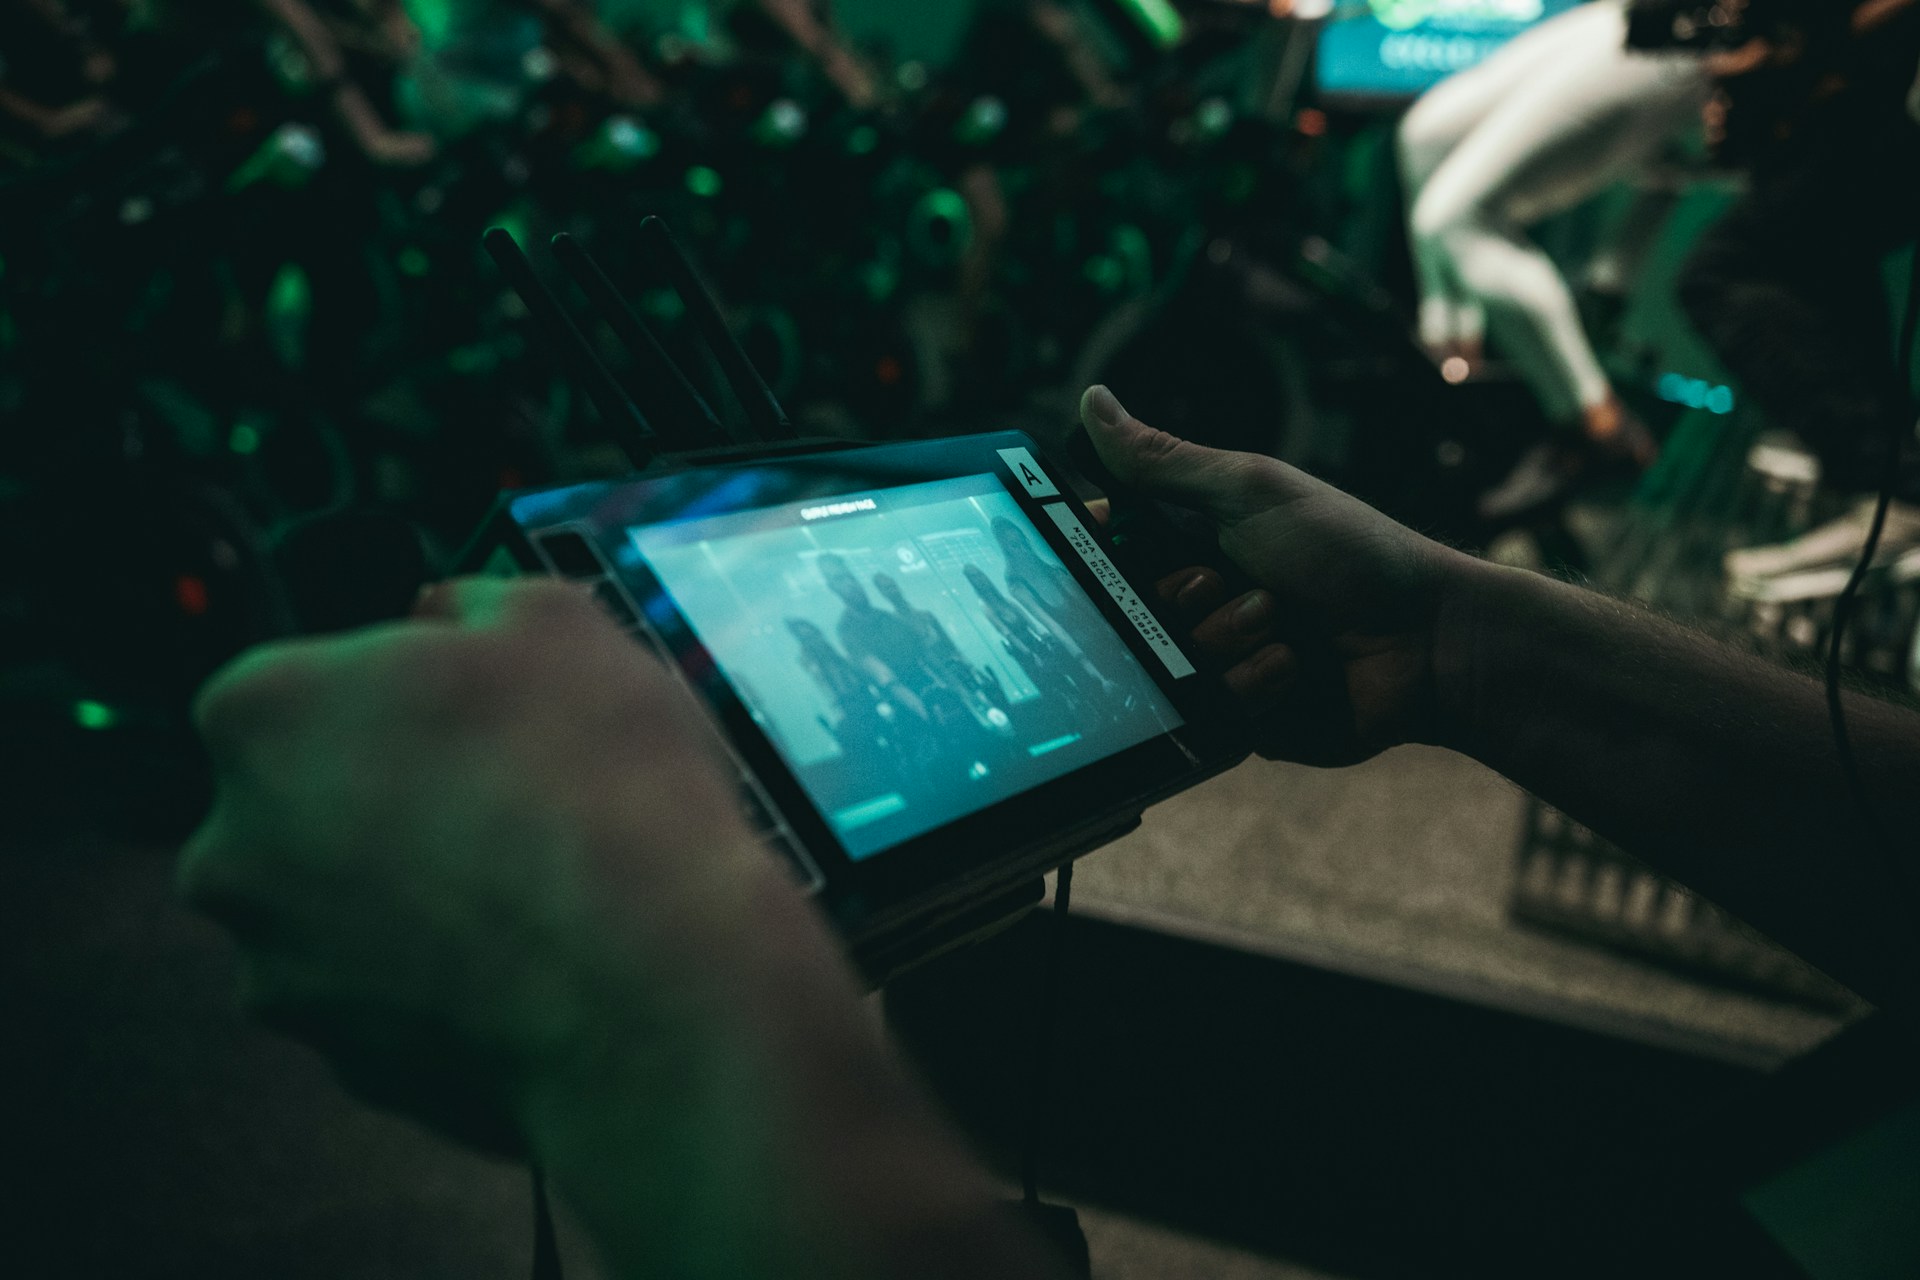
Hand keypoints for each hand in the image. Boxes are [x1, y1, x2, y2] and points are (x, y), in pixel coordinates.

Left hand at [178, 576, 833, 1151]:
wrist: (652, 984)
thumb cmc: (601, 786)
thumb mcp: (560, 624)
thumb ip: (472, 601)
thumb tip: (443, 616)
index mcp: (260, 717)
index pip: (303, 684)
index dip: (400, 693)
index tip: (478, 709)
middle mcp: (233, 852)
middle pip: (305, 804)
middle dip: (389, 797)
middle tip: (509, 792)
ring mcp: (284, 971)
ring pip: (343, 910)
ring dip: (415, 892)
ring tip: (535, 884)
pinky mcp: (348, 1066)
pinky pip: (391, 1000)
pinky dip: (446, 980)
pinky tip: (535, 960)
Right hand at [1080, 385, 1474, 764]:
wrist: (1426, 641)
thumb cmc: (1349, 551)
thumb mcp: (1249, 491)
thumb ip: (1163, 459)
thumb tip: (1091, 398)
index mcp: (1193, 538)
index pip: (1106, 546)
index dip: (1090, 554)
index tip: (1092, 555)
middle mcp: (1198, 599)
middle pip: (1129, 612)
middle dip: (1181, 597)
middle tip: (1225, 581)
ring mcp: (1217, 659)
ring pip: (1168, 663)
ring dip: (1227, 640)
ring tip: (1284, 625)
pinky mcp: (1237, 716)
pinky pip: (1207, 710)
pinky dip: (1253, 684)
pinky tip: (1297, 669)